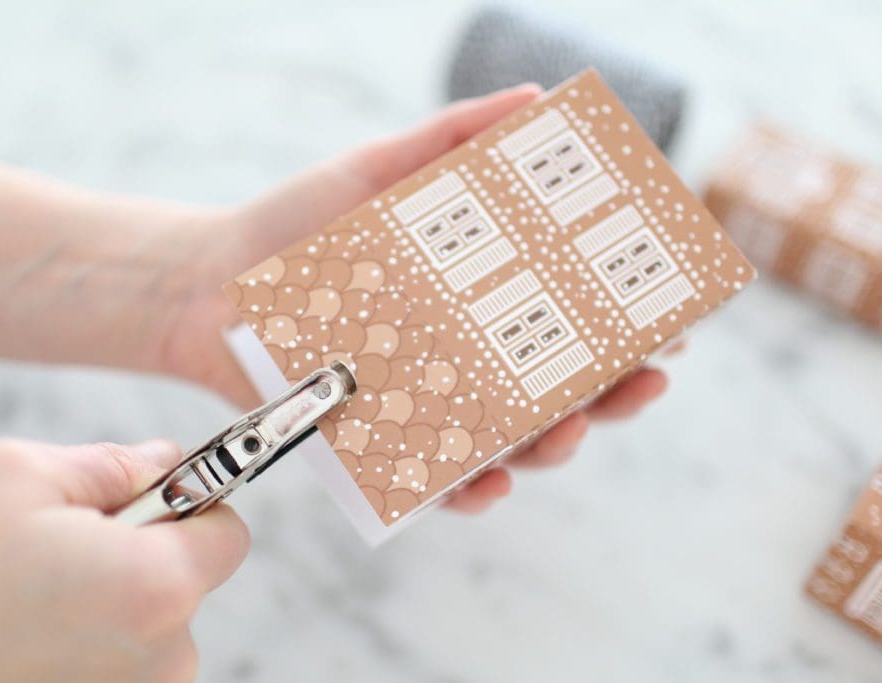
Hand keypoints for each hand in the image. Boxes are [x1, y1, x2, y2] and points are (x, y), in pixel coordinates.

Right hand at [0, 439, 248, 682]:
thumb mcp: (15, 478)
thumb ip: (114, 462)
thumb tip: (163, 461)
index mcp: (157, 586)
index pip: (230, 535)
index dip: (194, 508)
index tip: (153, 500)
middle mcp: (164, 657)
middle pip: (189, 582)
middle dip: (144, 553)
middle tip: (67, 549)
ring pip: (153, 626)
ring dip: (113, 602)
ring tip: (35, 600)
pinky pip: (122, 664)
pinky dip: (90, 645)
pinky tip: (31, 638)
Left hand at [150, 85, 669, 512]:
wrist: (212, 281)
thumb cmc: (297, 229)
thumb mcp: (379, 172)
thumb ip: (453, 140)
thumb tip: (537, 98)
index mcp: (479, 301)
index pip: (570, 319)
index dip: (624, 326)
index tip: (669, 321)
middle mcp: (467, 359)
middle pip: (560, 389)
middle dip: (613, 394)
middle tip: (645, 382)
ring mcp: (429, 405)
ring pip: (511, 443)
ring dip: (554, 445)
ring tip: (570, 429)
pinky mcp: (382, 444)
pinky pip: (435, 482)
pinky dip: (467, 490)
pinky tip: (488, 483)